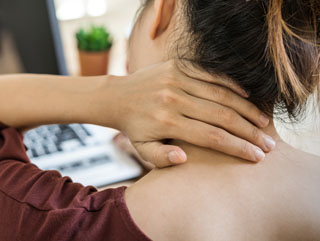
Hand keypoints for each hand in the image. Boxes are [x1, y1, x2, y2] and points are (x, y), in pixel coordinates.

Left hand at [108, 60, 274, 167]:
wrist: (118, 96)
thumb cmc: (134, 127)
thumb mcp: (142, 149)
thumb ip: (161, 159)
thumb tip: (185, 160)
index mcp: (167, 123)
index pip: (212, 137)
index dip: (237, 147)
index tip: (256, 155)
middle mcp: (174, 100)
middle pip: (221, 116)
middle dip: (249, 131)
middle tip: (268, 143)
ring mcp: (177, 79)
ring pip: (221, 95)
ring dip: (246, 109)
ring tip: (263, 122)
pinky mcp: (178, 66)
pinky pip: (211, 75)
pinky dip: (231, 86)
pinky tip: (247, 97)